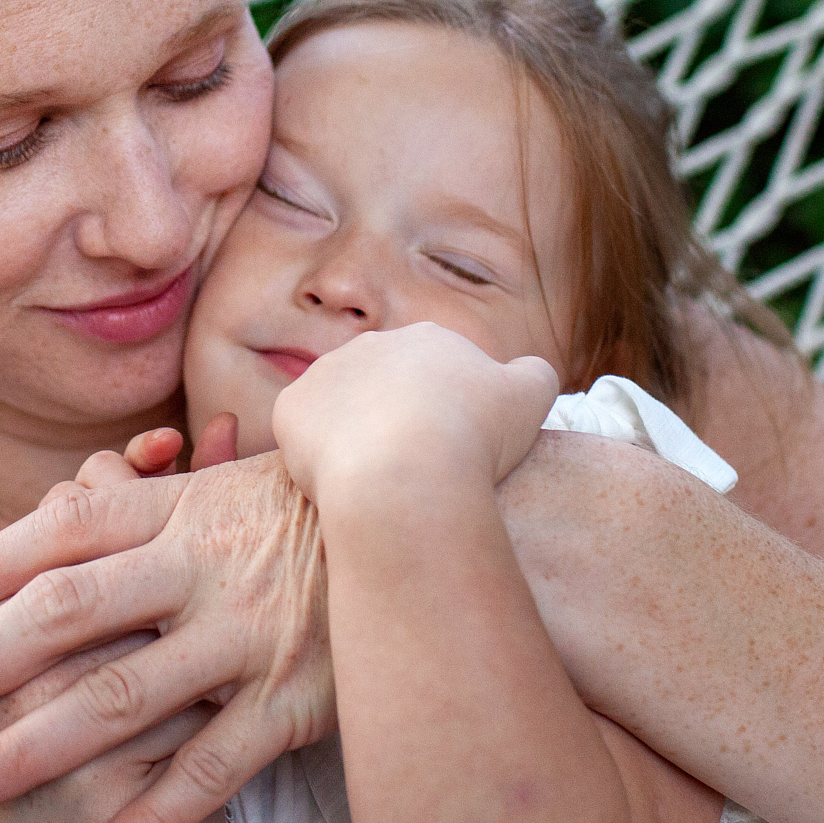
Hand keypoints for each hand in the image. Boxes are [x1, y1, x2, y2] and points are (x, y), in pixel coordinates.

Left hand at [0, 445, 331, 822]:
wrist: (453, 516)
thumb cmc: (340, 493)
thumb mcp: (247, 473)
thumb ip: (162, 492)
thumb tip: (80, 492)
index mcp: (185, 508)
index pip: (65, 532)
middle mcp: (203, 568)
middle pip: (64, 614)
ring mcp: (246, 636)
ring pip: (119, 699)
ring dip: (29, 751)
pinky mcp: (293, 699)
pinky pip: (211, 770)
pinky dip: (152, 820)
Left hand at [272, 323, 557, 500]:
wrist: (406, 473)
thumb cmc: (474, 435)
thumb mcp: (531, 398)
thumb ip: (534, 375)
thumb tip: (528, 372)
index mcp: (427, 339)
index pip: (435, 374)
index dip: (445, 413)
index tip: (453, 450)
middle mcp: (371, 344)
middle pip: (384, 387)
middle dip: (397, 420)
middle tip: (415, 468)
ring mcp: (324, 374)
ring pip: (340, 409)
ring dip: (355, 436)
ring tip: (377, 480)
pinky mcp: (289, 410)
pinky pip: (302, 434)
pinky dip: (317, 457)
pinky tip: (340, 483)